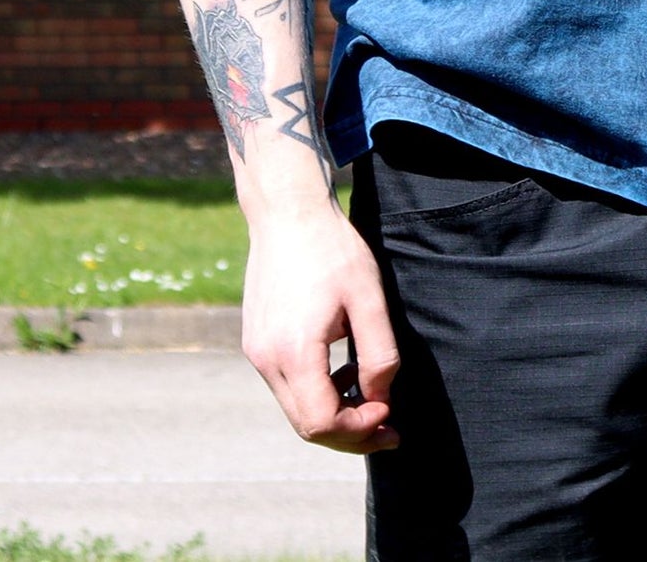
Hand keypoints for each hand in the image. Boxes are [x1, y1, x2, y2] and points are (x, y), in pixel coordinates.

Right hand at [242, 200, 400, 452]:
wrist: (287, 213)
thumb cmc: (333, 249)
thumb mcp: (369, 298)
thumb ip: (379, 354)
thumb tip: (381, 398)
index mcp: (294, 353)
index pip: (321, 423)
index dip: (360, 428)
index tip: (390, 411)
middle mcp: (266, 360)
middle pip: (306, 426)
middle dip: (350, 432)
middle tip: (389, 427)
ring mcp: (257, 352)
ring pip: (295, 408)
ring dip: (334, 413)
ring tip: (371, 395)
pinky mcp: (256, 342)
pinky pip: (286, 385)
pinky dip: (316, 392)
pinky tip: (343, 371)